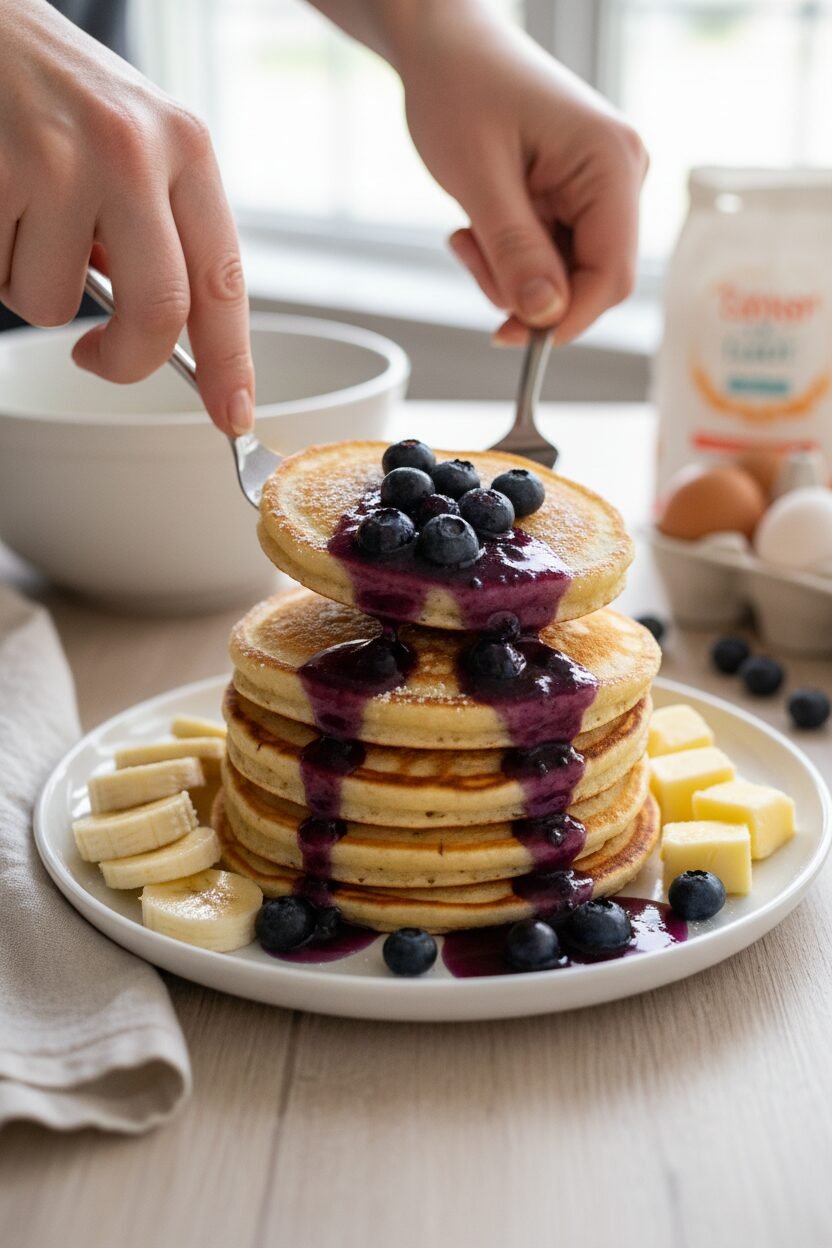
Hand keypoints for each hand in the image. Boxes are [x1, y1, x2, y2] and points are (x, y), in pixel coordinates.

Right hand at [0, 0, 253, 432]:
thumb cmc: (53, 90)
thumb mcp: (133, 140)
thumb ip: (157, 228)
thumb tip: (164, 333)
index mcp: (185, 147)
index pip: (223, 280)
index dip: (230, 362)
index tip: (233, 414)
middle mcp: (133, 151)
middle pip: (157, 314)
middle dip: (126, 361)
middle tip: (98, 358)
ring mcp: (60, 161)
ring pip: (56, 304)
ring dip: (31, 285)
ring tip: (20, 217)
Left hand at [396, 5, 647, 343]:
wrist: (444, 46)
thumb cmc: (459, 90)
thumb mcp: (479, 179)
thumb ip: (515, 250)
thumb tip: (546, 316)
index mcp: (611, 163)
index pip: (611, 275)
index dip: (564, 319)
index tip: (510, 337)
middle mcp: (620, 176)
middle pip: (589, 280)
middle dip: (526, 290)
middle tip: (468, 254)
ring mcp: (601, 188)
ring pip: (564, 275)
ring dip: (509, 273)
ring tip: (467, 231)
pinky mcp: (576, 198)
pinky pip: (550, 257)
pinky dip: (509, 258)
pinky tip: (479, 224)